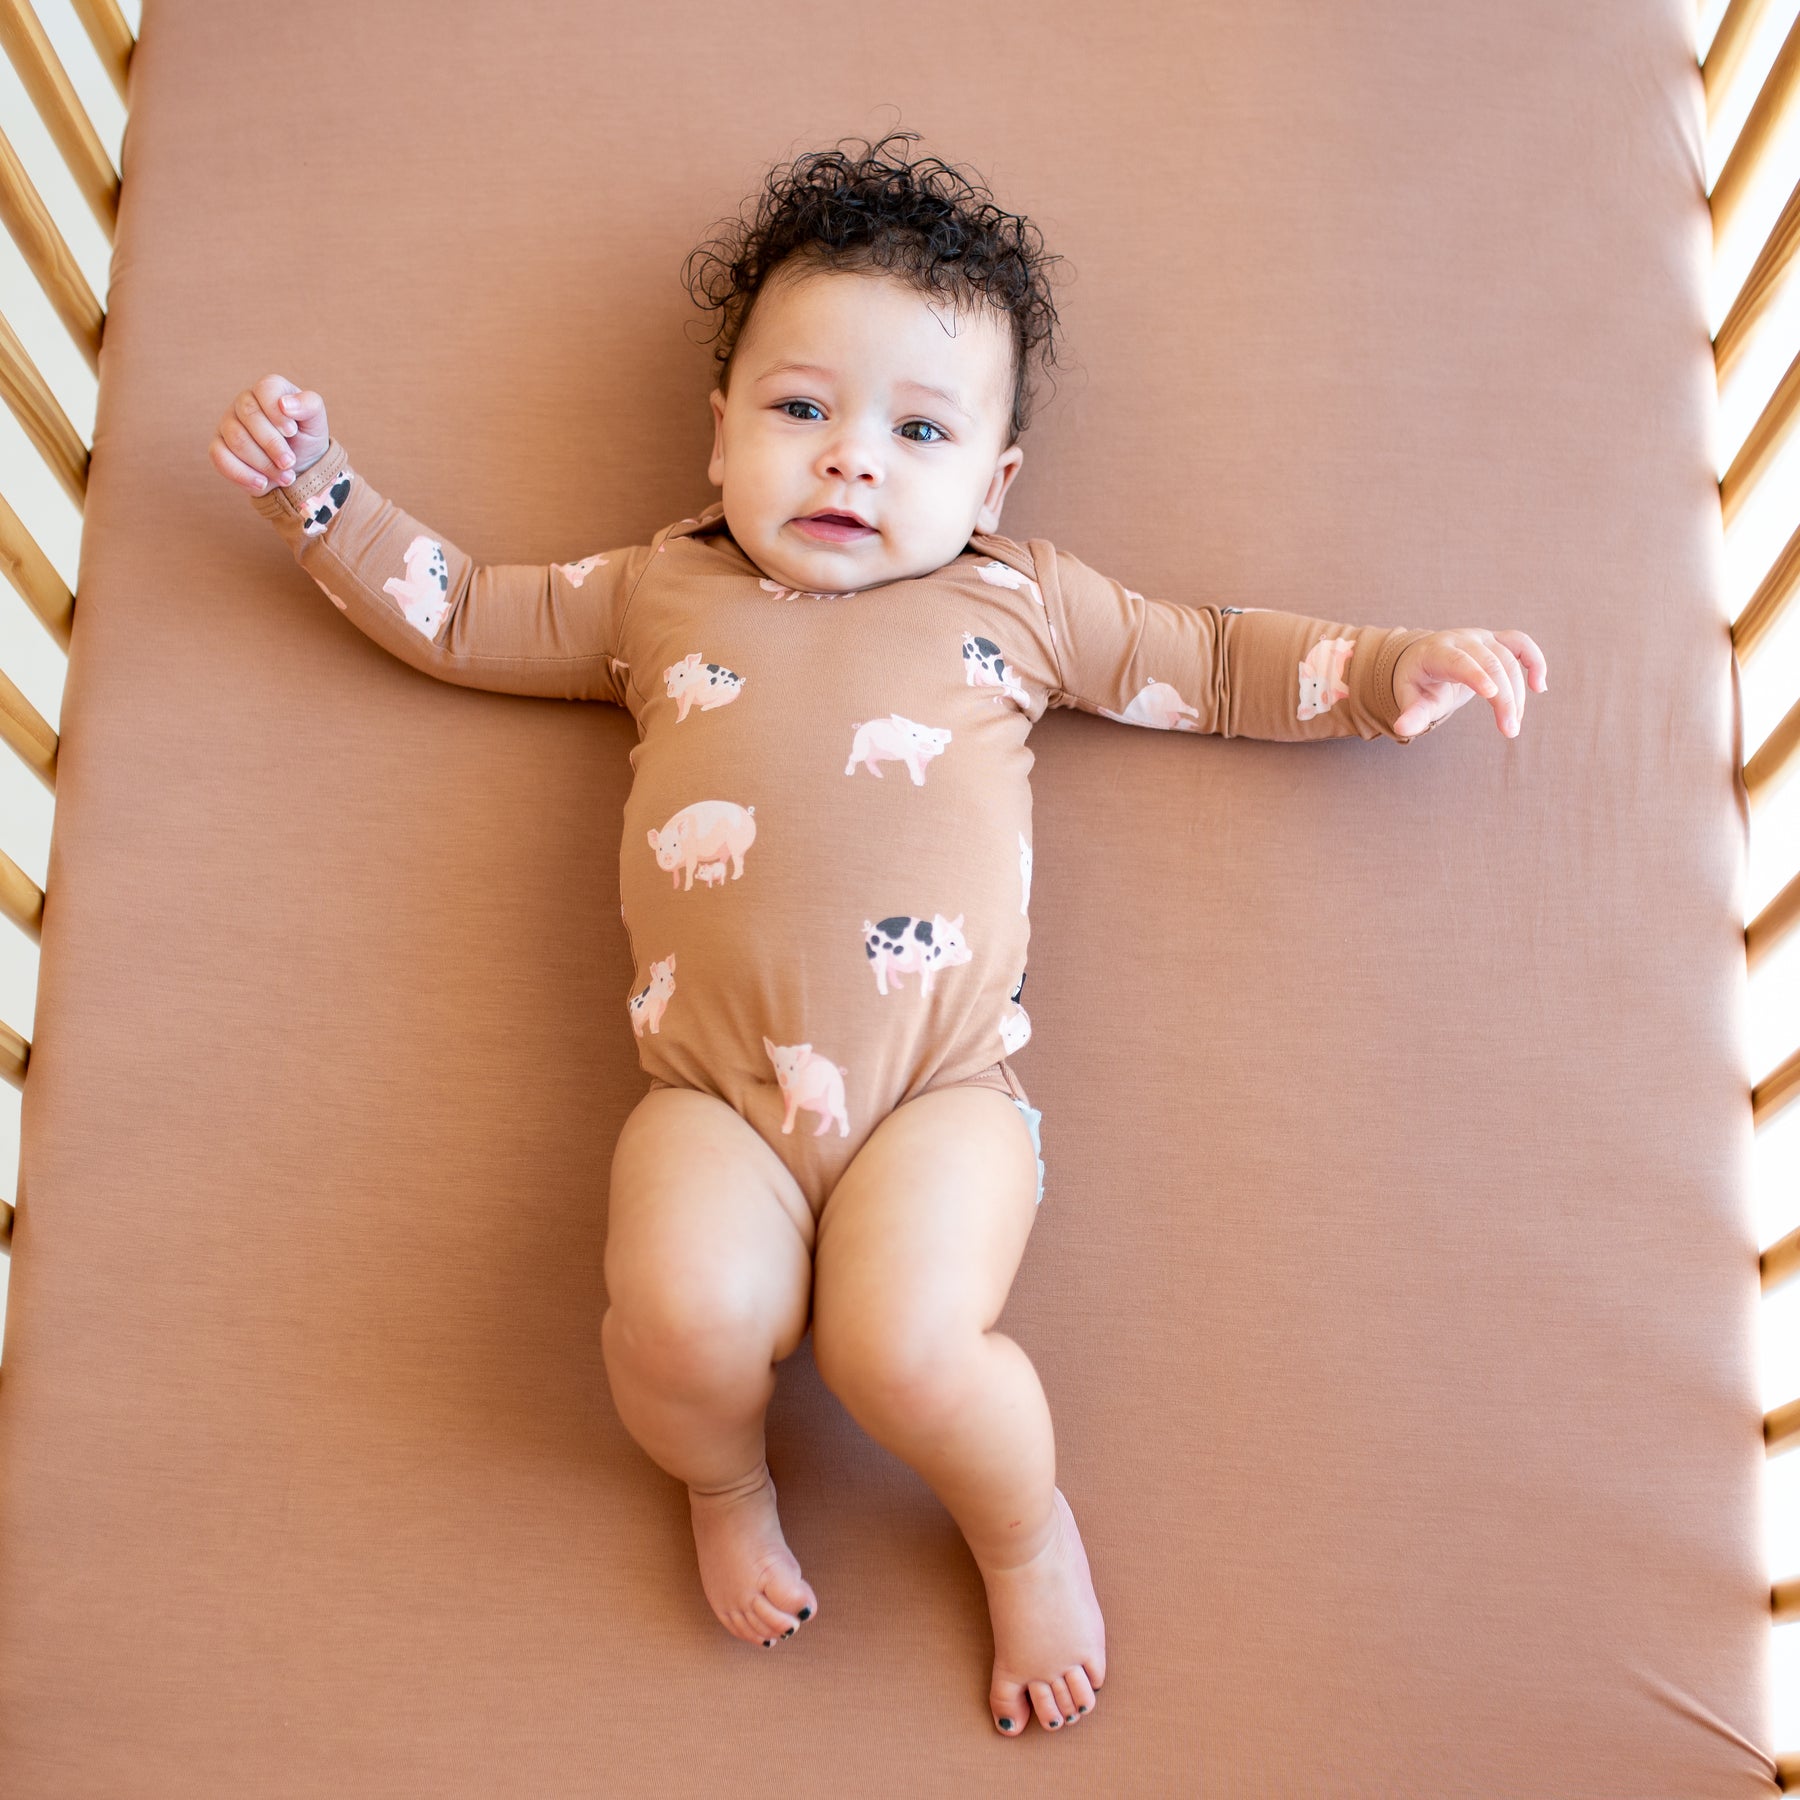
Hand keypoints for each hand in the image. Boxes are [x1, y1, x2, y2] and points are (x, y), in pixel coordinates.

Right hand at [209, 375, 329, 495]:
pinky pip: (219, 457)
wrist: (296, 470)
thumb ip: (310, 406)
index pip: (265, 389)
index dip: (277, 413)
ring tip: (285, 476)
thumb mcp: (316, 423)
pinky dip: (244, 475)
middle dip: (273, 445)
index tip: (292, 432)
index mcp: (269, 390)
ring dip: (264, 464)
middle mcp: (244, 402)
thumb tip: (285, 404)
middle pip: (249, 416)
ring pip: (237, 440)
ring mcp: (228, 424)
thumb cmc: (306, 440)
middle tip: (290, 462)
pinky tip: (262, 483)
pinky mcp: (218, 447)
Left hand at [1391, 628, 1546, 738]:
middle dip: (1504, 698)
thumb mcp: (1411, 698)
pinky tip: (1539, 687)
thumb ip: (1411, 714)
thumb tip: (1402, 729)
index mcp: (1437, 652)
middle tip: (1510, 730)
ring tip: (1513, 724)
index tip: (1492, 695)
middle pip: (1491, 663)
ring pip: (1509, 660)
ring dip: (1518, 693)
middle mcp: (1462, 639)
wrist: (1425, 660)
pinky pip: (1522, 644)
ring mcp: (1482, 637)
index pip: (1458, 660)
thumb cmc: (1418, 682)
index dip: (1476, 675)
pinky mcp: (1497, 640)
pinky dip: (1535, 662)